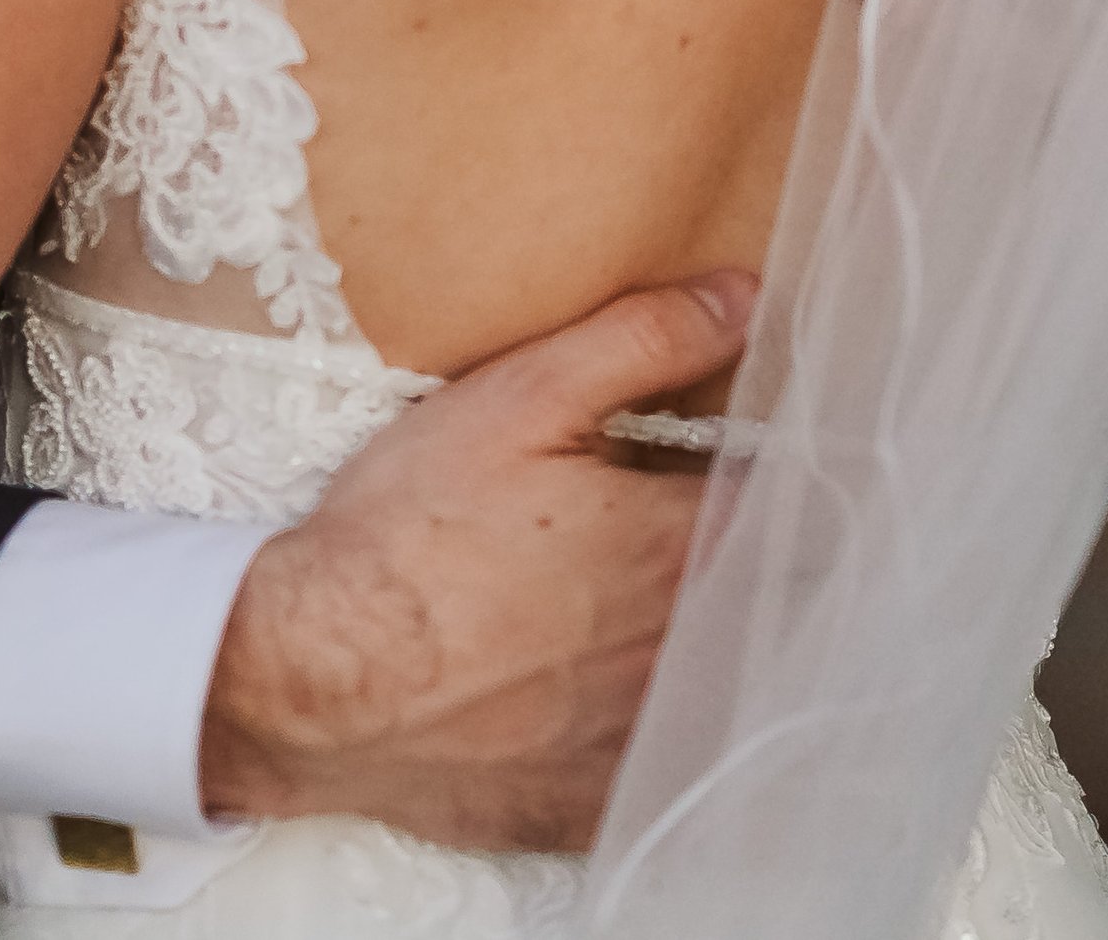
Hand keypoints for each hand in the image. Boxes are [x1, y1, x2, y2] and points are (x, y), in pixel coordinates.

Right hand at [200, 273, 753, 850]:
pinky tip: (611, 705)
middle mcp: (688, 652)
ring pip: (729, 694)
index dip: (788, 476)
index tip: (760, 459)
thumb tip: (745, 299)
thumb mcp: (522, 397)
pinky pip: (663, 777)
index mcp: (681, 545)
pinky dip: (658, 740)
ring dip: (719, 652)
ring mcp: (645, 744)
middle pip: (775, 603)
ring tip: (649, 615)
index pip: (792, 505)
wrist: (315, 680)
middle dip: (763, 563)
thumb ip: (644, 341)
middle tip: (708, 531)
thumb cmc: (412, 530)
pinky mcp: (593, 809)